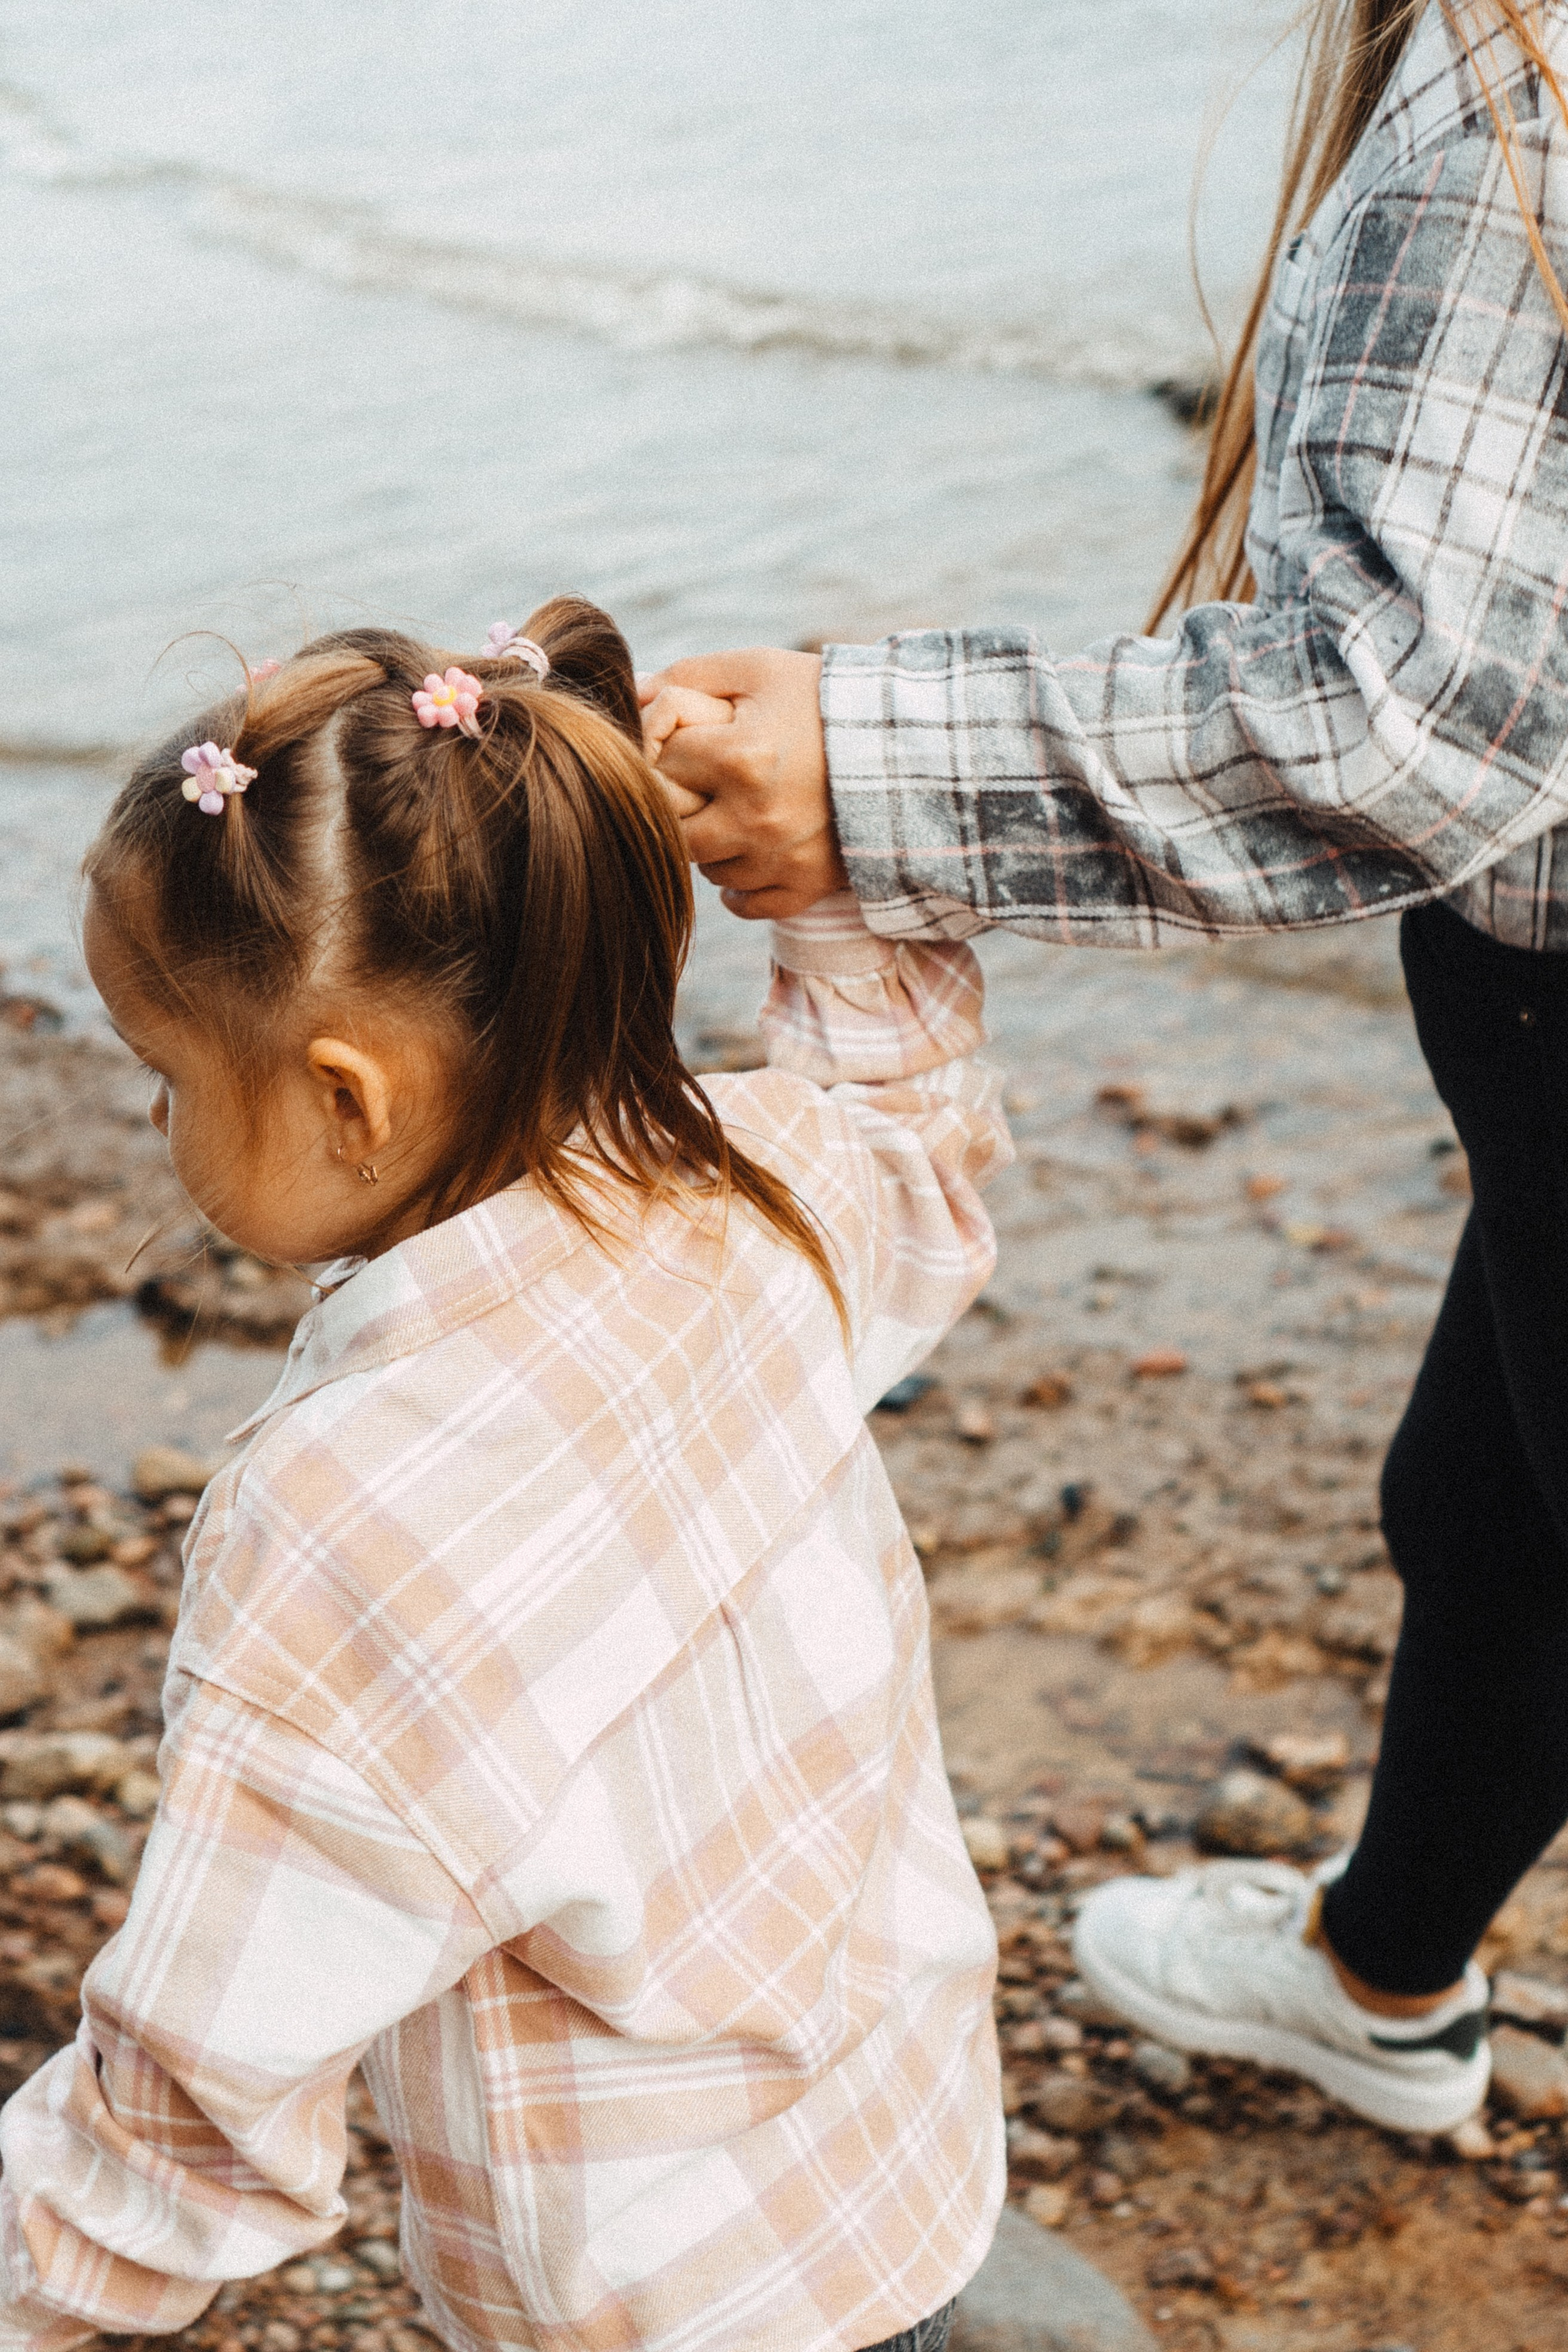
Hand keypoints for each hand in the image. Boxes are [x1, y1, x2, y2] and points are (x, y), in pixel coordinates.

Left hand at [637, 648, 847, 918]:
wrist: (907, 745)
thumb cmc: (826, 699)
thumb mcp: (760, 670)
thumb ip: (690, 676)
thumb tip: (632, 696)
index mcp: (741, 758)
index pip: (662, 763)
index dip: (669, 747)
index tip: (692, 739)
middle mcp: (757, 817)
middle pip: (674, 826)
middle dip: (681, 801)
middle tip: (705, 780)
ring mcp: (781, 858)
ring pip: (706, 867)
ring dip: (710, 842)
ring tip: (734, 809)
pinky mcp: (806, 885)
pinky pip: (746, 903)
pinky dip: (737, 886)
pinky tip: (747, 853)